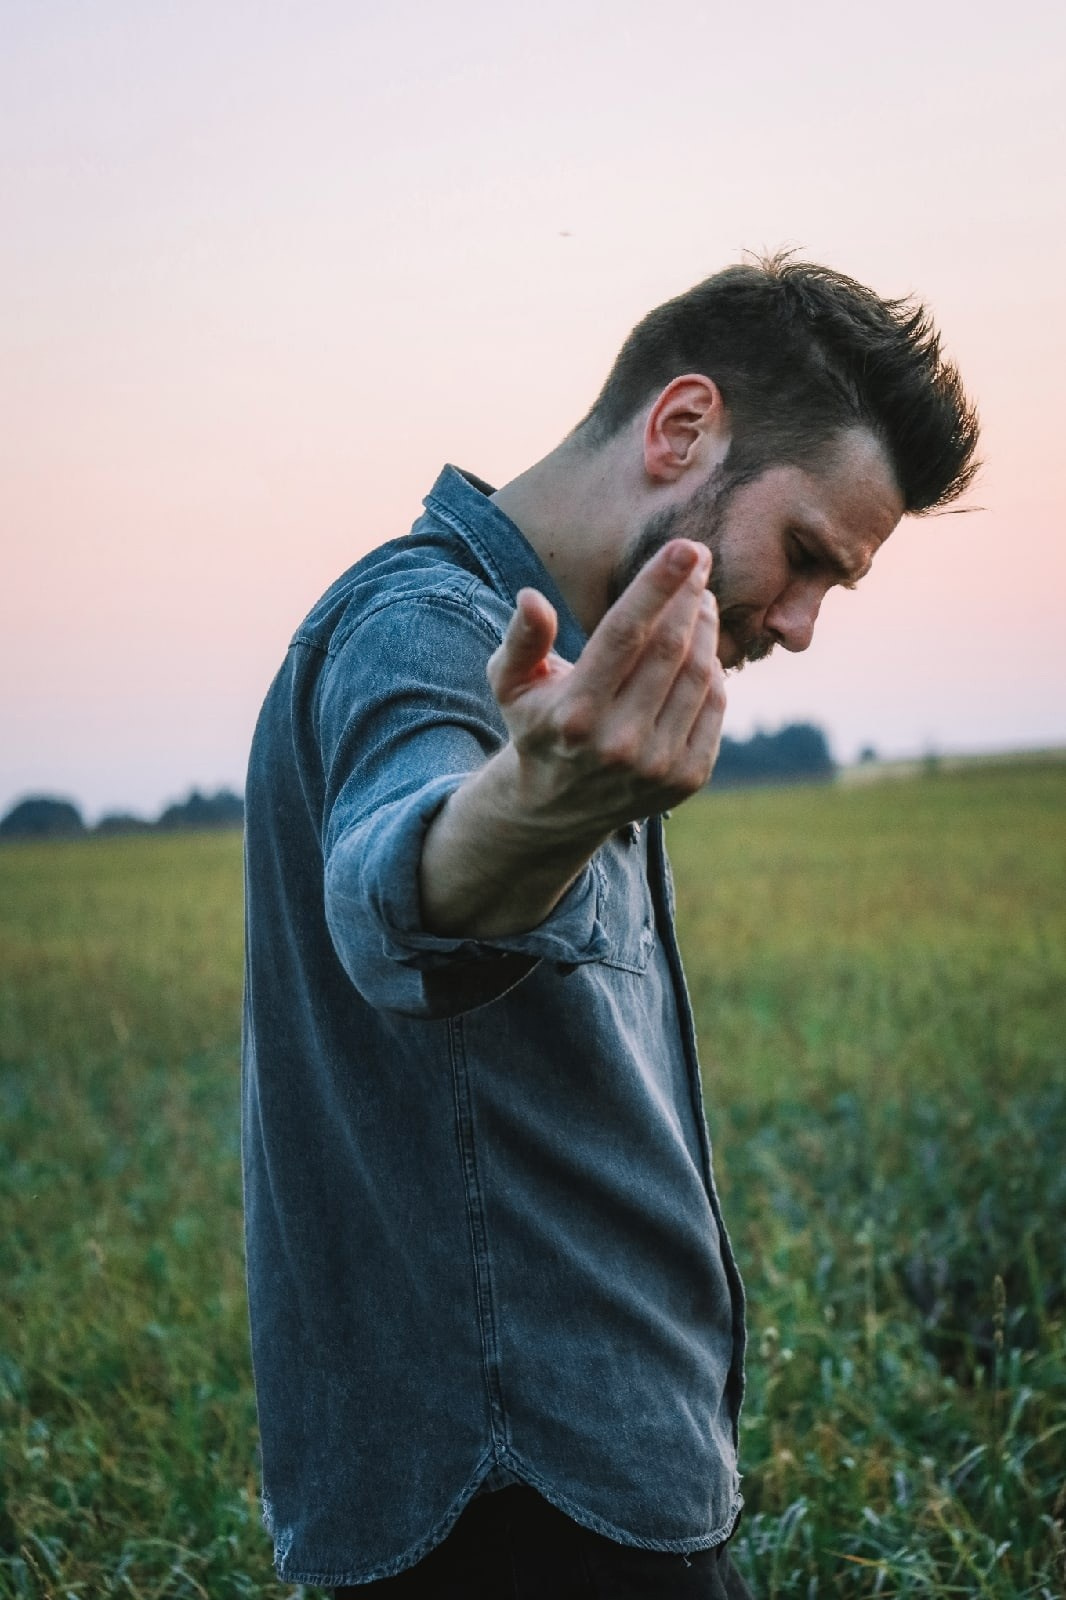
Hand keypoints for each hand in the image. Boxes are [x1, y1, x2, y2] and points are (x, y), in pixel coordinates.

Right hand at [486, 538, 725, 839]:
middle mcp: (619, 743)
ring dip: (706, 626)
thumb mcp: (511, 684)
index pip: (625, 635)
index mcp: (575, 714)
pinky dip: (714, 669)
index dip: (658, 586)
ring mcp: (658, 765)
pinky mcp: (687, 778)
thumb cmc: (538, 724)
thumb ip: (521, 640)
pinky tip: (701, 646)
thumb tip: (531, 598)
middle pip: (669, 649)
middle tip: (697, 560)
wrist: (558, 807)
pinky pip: (714, 705)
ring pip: (700, 674)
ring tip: (701, 598)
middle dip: (688, 595)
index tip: (686, 546)